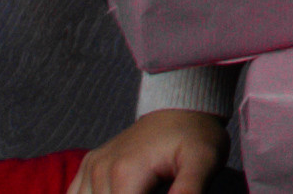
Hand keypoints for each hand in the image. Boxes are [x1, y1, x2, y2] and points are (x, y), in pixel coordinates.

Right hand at [68, 110, 225, 193]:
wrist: (182, 106)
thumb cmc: (196, 134)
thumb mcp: (204, 161)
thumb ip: (189, 190)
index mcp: (125, 174)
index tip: (163, 193)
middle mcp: (100, 171)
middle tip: (156, 186)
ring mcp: (91, 167)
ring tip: (144, 186)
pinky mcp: (88, 166)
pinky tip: (117, 192)